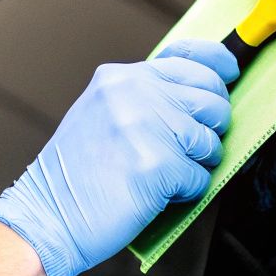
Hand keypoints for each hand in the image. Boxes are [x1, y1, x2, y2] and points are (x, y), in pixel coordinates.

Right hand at [0, 39, 236, 275]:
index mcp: (122, 78)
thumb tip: (198, 92)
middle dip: (212, 126)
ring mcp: (146, 127)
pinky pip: (201, 177)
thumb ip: (143, 96)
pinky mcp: (158, 165)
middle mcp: (134, 93)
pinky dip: (186, 192)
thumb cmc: (76, 176)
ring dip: (198, 163)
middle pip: (211, 98)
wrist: (46, 218)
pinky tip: (158, 195)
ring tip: (167, 174)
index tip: (230, 75)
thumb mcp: (101, 113)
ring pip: (210, 140)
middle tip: (192, 147)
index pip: (189, 57)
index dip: (218, 67)